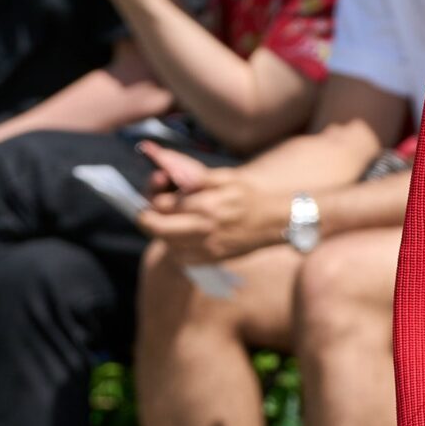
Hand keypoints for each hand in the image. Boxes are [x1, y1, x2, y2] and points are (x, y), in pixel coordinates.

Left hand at [139, 145, 296, 262]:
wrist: (276, 219)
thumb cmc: (249, 194)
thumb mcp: (224, 176)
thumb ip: (195, 176)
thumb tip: (166, 166)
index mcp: (206, 205)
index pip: (161, 204)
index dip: (154, 196)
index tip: (157, 190)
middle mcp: (205, 229)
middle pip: (157, 228)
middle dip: (148, 218)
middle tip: (149, 211)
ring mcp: (209, 248)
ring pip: (167, 244)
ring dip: (162, 232)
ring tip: (170, 220)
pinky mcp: (214, 259)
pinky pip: (182, 258)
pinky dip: (176, 247)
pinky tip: (183, 235)